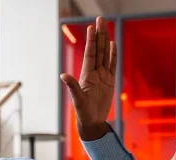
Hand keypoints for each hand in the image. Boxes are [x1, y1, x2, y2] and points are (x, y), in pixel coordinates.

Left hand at [60, 16, 116, 140]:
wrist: (92, 123)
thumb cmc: (83, 113)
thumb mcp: (78, 100)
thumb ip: (72, 87)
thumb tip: (63, 76)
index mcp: (86, 75)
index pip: (90, 54)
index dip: (91, 41)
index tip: (91, 27)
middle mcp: (94, 73)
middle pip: (98, 50)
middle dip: (98, 35)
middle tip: (100, 19)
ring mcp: (102, 76)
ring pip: (105, 55)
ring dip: (105, 41)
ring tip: (105, 27)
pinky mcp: (109, 82)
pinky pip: (112, 65)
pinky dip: (113, 55)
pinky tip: (112, 44)